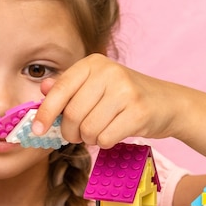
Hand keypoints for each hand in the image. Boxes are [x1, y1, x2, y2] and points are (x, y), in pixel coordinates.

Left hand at [31, 54, 177, 147]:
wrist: (169, 103)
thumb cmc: (124, 95)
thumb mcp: (95, 85)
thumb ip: (68, 86)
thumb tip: (43, 88)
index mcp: (93, 63)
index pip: (59, 90)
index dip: (45, 113)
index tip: (37, 130)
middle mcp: (109, 72)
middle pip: (71, 114)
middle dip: (70, 132)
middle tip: (78, 134)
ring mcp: (125, 91)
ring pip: (88, 129)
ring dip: (89, 138)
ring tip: (99, 130)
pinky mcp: (139, 111)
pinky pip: (106, 138)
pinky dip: (105, 142)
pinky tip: (114, 132)